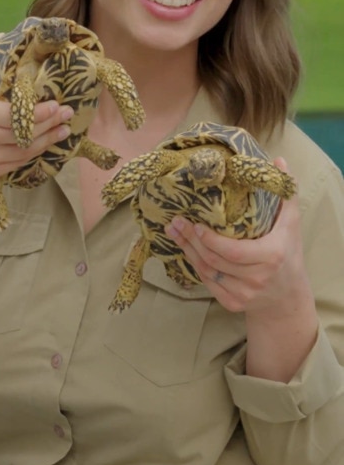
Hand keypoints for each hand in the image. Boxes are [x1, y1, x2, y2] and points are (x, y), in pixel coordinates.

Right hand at [0, 36, 72, 200]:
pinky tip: (46, 144)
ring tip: (64, 130)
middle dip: (50, 124)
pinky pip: (17, 163)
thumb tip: (1, 37)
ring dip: (48, 140)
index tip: (57, 105)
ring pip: (24, 151)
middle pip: (23, 133)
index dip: (39, 112)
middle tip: (67, 114)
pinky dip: (34, 153)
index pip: (14, 115)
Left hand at [165, 160, 307, 315]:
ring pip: (207, 271)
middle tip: (174, 222)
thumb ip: (285, 192)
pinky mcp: (232, 303)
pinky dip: (195, 265)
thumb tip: (279, 161)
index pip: (233, 250)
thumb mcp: (291, 223)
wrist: (287, 297)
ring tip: (173, 232)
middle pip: (214, 260)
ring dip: (187, 251)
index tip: (195, 224)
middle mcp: (256, 278)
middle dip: (191, 240)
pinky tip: (185, 249)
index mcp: (270, 256)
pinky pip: (208, 282)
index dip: (210, 240)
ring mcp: (243, 294)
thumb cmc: (288, 253)